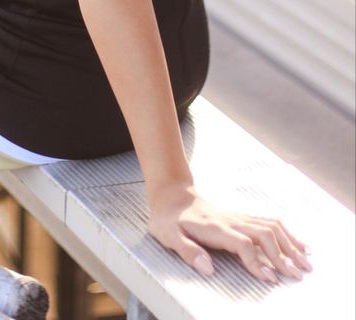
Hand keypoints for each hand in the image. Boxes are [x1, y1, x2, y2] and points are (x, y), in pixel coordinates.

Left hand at [147, 184, 313, 281]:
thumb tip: (208, 268)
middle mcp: (231, 221)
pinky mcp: (241, 217)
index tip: (270, 279)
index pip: (243, 244)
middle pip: (264, 234)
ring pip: (270, 226)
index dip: (257, 262)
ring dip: (290, 243)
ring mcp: (238, 217)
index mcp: (215, 228)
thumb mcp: (168, 236)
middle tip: (298, 275)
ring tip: (306, 262)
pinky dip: (287, 233)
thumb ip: (188, 251)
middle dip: (283, 255)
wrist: (171, 195)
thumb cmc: (168, 219)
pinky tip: (298, 244)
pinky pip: (269, 222)